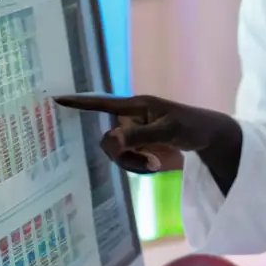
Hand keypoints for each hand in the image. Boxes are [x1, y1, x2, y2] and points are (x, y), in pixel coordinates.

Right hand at [53, 93, 216, 173]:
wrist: (209, 137)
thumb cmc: (191, 126)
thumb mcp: (168, 130)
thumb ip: (139, 135)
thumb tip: (110, 139)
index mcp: (135, 106)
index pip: (102, 102)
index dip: (79, 103)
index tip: (56, 100)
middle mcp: (130, 118)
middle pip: (108, 139)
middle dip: (123, 155)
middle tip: (148, 163)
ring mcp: (134, 132)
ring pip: (117, 152)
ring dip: (133, 163)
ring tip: (156, 165)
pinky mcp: (139, 145)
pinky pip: (127, 159)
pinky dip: (138, 165)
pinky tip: (156, 165)